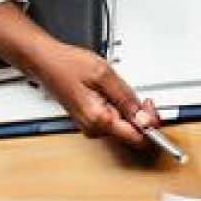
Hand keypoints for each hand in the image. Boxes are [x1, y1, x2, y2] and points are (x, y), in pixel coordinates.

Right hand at [0, 2, 161, 151]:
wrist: (45, 62)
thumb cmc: (68, 64)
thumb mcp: (104, 75)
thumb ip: (127, 98)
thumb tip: (145, 118)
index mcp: (99, 120)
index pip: (138, 138)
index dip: (152, 126)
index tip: (155, 111)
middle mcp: (94, 129)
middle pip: (133, 135)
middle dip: (143, 118)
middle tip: (143, 98)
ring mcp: (92, 127)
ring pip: (125, 128)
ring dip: (132, 113)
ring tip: (124, 92)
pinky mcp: (92, 122)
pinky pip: (116, 122)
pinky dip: (122, 111)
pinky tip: (118, 97)